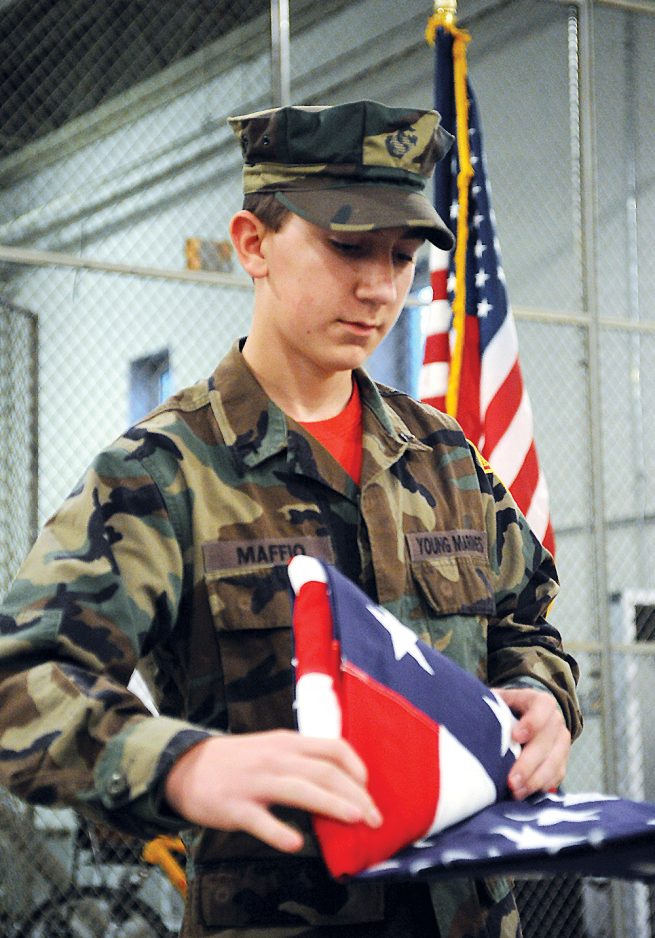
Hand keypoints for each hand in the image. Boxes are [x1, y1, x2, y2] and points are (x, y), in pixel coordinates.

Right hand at [164, 730, 382, 852]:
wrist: (186, 766)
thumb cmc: (237, 761)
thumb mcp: (271, 748)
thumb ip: (301, 760)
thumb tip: (339, 780)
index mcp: (287, 743)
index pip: (331, 748)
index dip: (355, 767)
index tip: (368, 787)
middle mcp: (275, 758)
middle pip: (324, 772)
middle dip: (355, 794)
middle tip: (374, 817)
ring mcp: (255, 782)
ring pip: (299, 790)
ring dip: (330, 805)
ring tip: (354, 819)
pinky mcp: (235, 807)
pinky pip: (260, 821)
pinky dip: (279, 832)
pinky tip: (295, 844)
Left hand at [493, 687, 570, 800]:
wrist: (524, 716)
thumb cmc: (504, 709)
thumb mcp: (498, 701)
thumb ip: (490, 706)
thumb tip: (468, 717)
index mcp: (539, 701)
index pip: (543, 707)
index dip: (531, 723)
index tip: (515, 737)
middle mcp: (555, 720)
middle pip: (547, 741)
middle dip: (528, 763)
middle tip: (511, 780)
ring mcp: (561, 741)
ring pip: (554, 762)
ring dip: (535, 780)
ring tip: (515, 792)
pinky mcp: (562, 760)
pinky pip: (556, 776)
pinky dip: (541, 787)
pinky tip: (524, 793)